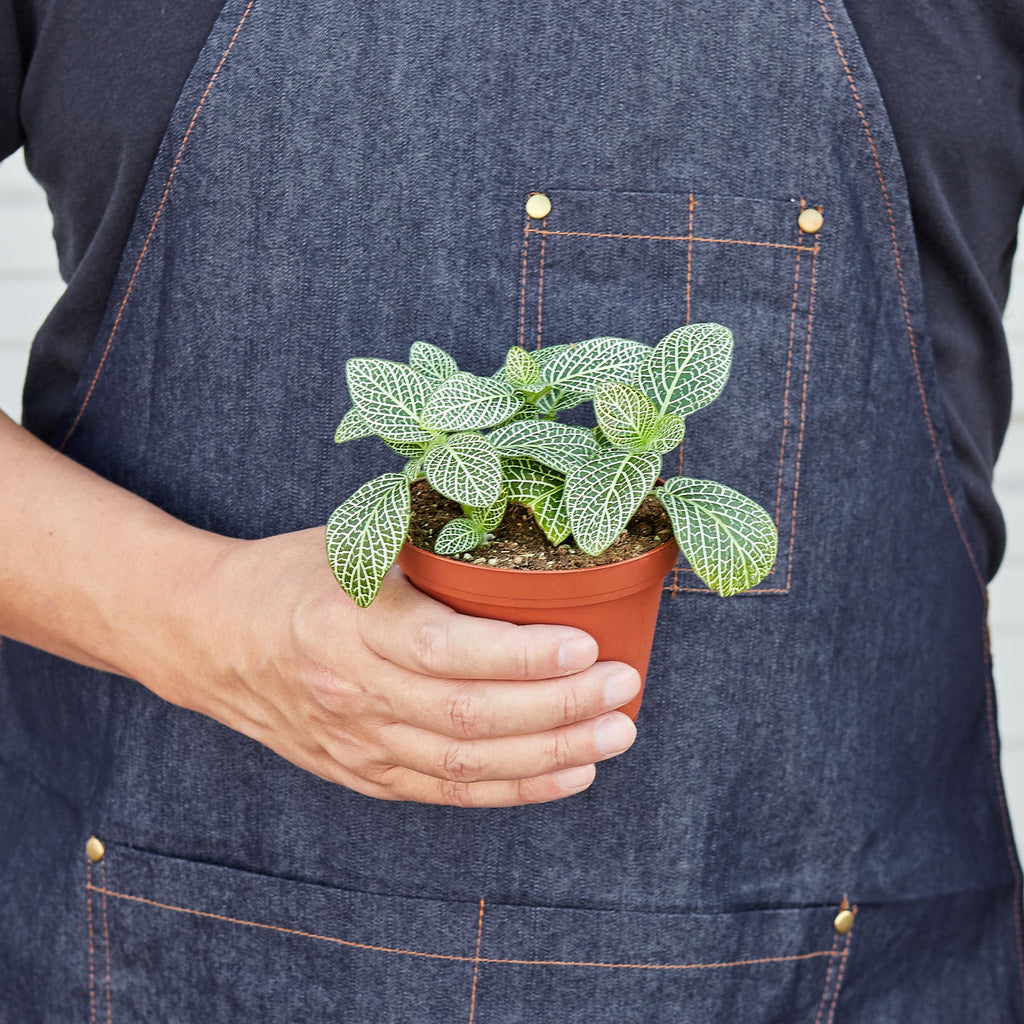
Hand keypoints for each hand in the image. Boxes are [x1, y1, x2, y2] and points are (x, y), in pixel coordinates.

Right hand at [163, 528, 640, 806]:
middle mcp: (352, 693)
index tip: (586, 644)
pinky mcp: (361, 774)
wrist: (208, 637)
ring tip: (615, 734)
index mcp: (348, 625)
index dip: (522, 657)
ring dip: (551, 755)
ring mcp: (356, 743)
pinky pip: (446, 792)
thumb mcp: (351, 542)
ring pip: (466, 766)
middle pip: (469, 719)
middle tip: (624, 689)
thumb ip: (426, 546)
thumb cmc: (290, 576)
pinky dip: (514, 789)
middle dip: (558, 710)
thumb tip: (524, 530)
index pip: (447, 652)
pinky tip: (568, 773)